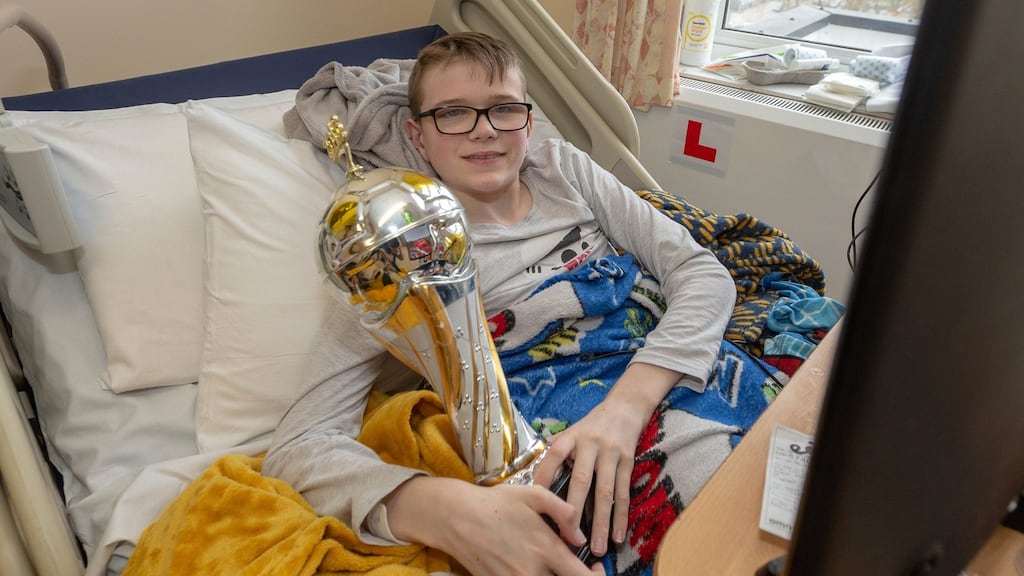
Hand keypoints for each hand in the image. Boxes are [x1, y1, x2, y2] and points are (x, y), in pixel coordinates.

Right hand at [387, 476, 597, 574]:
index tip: (597, 567)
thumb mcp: (533, 495)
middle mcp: (532, 572)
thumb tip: (581, 537)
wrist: (455, 517)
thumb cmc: (496, 503)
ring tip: (549, 564)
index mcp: (546, 550)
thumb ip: (564, 512)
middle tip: (572, 566)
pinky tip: (527, 565)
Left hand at [533, 362, 681, 556]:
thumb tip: (534, 473)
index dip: (544, 476)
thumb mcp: (571, 430)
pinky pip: (623, 492)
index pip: (554, 456)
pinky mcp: (628, 461)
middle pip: (581, 480)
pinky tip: (617, 534)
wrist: (625, 407)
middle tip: (569, 536)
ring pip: (605, 492)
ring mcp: (611, 454)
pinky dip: (621, 515)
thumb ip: (556, 449)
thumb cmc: (593, 424)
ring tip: (597, 545)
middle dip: (574, 510)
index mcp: (572, 437)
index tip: (537, 501)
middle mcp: (590, 444)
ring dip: (601, 521)